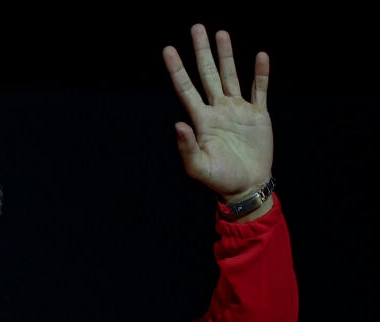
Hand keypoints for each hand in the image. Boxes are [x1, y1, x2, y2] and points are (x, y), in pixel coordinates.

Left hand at [163, 24, 272, 200]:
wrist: (247, 185)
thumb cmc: (219, 179)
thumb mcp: (198, 166)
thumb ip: (187, 146)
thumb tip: (177, 124)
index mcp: (201, 119)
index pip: (186, 89)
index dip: (177, 70)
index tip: (168, 49)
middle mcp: (218, 109)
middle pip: (207, 74)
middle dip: (202, 52)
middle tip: (197, 27)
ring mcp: (238, 110)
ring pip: (231, 76)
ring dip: (226, 55)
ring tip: (221, 33)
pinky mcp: (258, 115)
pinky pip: (260, 90)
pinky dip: (261, 74)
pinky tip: (260, 56)